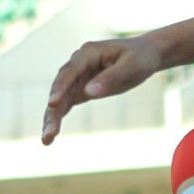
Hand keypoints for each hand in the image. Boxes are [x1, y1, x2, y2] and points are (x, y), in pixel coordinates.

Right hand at [42, 35, 169, 142]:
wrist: (146, 55)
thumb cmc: (140, 58)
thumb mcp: (131, 66)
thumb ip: (111, 78)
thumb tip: (89, 93)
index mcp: (88, 53)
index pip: (70, 72)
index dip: (60, 87)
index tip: (52, 104)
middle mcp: (78, 64)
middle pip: (60, 87)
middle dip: (53, 110)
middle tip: (49, 132)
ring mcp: (78, 77)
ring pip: (61, 98)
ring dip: (52, 118)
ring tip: (47, 139)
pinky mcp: (81, 89)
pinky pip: (67, 103)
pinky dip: (59, 117)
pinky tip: (51, 134)